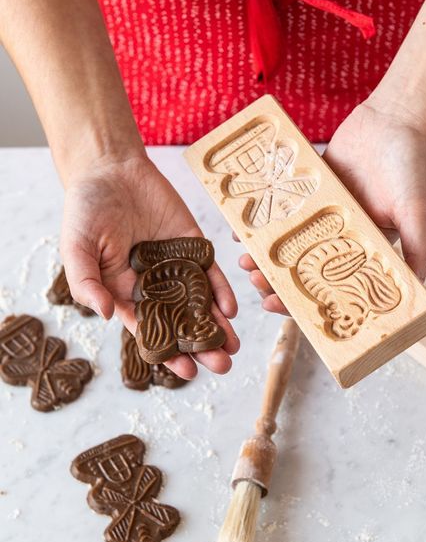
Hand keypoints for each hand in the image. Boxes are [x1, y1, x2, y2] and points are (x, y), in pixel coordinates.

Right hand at [61, 154, 238, 378]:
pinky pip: (210, 272)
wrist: (110, 170)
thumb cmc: (86, 211)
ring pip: (200, 303)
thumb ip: (86, 282)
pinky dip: (221, 291)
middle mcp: (154, 286)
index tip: (186, 371)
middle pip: (181, 323)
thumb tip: (107, 316)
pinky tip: (231, 309)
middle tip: (222, 365)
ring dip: (217, 326)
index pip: (150, 331)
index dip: (167, 352)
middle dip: (201, 346)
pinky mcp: (194, 247)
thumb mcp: (76, 249)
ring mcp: (176, 268)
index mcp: (125, 294)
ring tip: (234, 347)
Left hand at [238, 100, 425, 314]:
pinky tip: (241, 231)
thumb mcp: (416, 214)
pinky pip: (280, 213)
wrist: (394, 121)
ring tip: (243, 259)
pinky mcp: (306, 194)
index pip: (327, 288)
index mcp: (360, 253)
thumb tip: (416, 292)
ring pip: (284, 244)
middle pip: (299, 270)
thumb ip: (417, 250)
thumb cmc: (410, 169)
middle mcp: (337, 239)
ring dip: (263, 255)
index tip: (275, 305)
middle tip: (254, 280)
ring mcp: (318, 217)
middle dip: (274, 280)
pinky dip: (261, 223)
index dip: (300, 302)